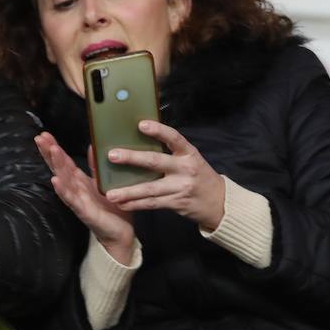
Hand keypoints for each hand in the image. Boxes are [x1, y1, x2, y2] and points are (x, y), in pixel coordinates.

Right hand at [35, 132, 135, 264]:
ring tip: (50, 151)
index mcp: (79, 180)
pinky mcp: (83, 211)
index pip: (64, 161)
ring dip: (56, 166)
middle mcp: (75, 188)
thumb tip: (92, 145)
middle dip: (49, 153)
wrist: (120, 232)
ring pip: (63, 180)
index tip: (44, 134)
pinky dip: (62, 190)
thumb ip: (96, 166)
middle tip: (40, 138)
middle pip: (59, 168)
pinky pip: (71, 199)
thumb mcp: (104, 182)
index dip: (53, 148)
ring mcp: (77, 200)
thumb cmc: (111, 207)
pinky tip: (55, 180)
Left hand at [105, 120, 225, 232]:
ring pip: (150, 189)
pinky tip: (122, 204)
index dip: (158, 131)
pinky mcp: (176, 203)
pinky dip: (135, 204)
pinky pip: (152, 204)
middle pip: (155, 162)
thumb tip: (142, 138)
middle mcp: (185, 169)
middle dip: (132, 158)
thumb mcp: (190, 159)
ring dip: (128, 191)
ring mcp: (180, 187)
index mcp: (189, 154)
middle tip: (112, 155)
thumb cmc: (199, 175)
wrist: (218, 201)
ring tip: (111, 194)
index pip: (174, 138)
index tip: (141, 125)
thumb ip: (171, 151)